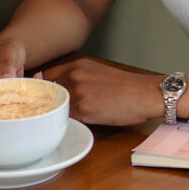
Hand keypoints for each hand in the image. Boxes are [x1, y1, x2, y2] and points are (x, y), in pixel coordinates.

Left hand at [43, 58, 160, 126]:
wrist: (145, 94)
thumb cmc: (127, 87)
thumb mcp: (98, 73)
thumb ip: (77, 78)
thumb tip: (58, 90)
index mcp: (78, 64)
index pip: (46, 75)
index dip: (43, 88)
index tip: (44, 96)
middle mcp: (74, 75)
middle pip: (47, 91)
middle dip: (47, 102)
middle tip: (50, 111)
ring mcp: (77, 92)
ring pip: (54, 105)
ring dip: (56, 113)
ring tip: (61, 119)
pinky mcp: (83, 109)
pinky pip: (65, 118)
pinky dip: (66, 122)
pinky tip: (73, 125)